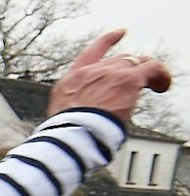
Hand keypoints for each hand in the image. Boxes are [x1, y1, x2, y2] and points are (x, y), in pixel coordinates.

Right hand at [49, 30, 171, 123]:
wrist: (72, 133)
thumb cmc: (68, 133)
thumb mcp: (63, 115)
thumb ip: (79, 107)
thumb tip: (92, 116)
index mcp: (73, 79)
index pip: (93, 52)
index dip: (109, 40)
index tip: (121, 33)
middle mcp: (92, 72)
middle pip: (120, 60)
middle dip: (131, 69)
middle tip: (140, 82)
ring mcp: (110, 73)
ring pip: (137, 62)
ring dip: (146, 73)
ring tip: (154, 85)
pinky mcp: (128, 79)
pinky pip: (153, 68)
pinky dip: (160, 75)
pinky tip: (162, 86)